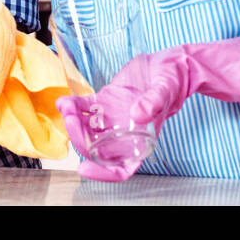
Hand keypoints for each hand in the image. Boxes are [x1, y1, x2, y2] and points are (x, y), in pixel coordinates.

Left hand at [55, 36, 239, 181]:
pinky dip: (73, 106)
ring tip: (66, 107)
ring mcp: (112, 118)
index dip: (102, 174)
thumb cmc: (174, 83)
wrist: (169, 65)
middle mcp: (123, 133)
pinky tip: (64, 101)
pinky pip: (85, 108)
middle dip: (80, 138)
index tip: (85, 169)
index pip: (121, 168)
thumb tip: (137, 115)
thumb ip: (153, 102)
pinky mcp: (105, 101)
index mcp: (141, 140)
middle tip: (72, 119)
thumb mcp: (166, 91)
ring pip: (87, 129)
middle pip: (96, 149)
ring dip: (73, 122)